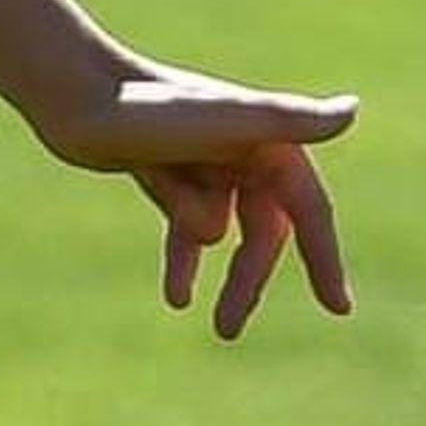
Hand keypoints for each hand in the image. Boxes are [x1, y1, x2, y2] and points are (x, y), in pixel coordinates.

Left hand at [33, 53, 357, 341]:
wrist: (73, 95)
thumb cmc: (147, 108)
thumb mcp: (223, 120)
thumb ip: (287, 120)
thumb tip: (352, 111)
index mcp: (268, 139)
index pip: (308, 211)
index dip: (325, 259)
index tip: (337, 309)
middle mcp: (242, 148)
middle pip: (263, 232)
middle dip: (249, 281)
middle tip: (226, 330)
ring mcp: (204, 161)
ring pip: (223, 232)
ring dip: (220, 275)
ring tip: (213, 325)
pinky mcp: (165, 170)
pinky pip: (186, 226)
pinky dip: (185, 261)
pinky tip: (177, 299)